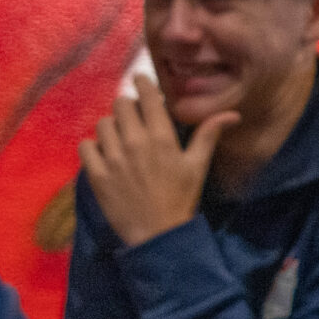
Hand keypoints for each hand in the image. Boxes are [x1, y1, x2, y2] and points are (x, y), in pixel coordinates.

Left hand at [79, 76, 238, 246]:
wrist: (158, 235)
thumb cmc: (180, 198)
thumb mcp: (197, 166)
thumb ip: (208, 134)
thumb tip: (232, 114)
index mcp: (161, 136)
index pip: (146, 95)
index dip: (142, 84)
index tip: (141, 83)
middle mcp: (135, 142)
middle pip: (120, 104)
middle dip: (126, 106)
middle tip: (132, 118)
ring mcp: (113, 158)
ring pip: (103, 123)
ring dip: (111, 127)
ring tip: (119, 138)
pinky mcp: (97, 175)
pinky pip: (85, 146)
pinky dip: (92, 147)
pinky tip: (103, 154)